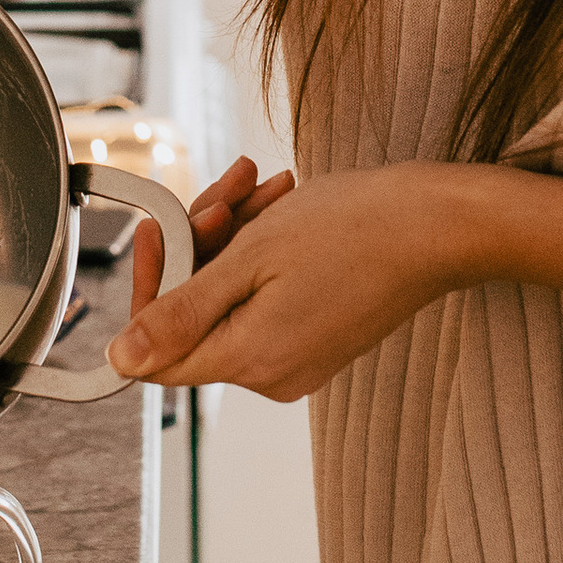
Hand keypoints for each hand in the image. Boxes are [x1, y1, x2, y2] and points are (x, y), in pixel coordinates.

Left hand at [109, 157, 562, 401]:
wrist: (441, 224)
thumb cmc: (356, 227)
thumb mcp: (252, 256)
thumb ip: (182, 312)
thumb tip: (121, 360)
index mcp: (250, 361)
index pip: (156, 351)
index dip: (151, 285)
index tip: (162, 228)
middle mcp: (272, 374)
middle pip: (195, 314)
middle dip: (200, 244)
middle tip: (229, 193)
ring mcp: (298, 358)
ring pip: (229, 295)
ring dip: (235, 236)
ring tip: (263, 188)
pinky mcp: (318, 338)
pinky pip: (263, 297)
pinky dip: (263, 251)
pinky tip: (283, 205)